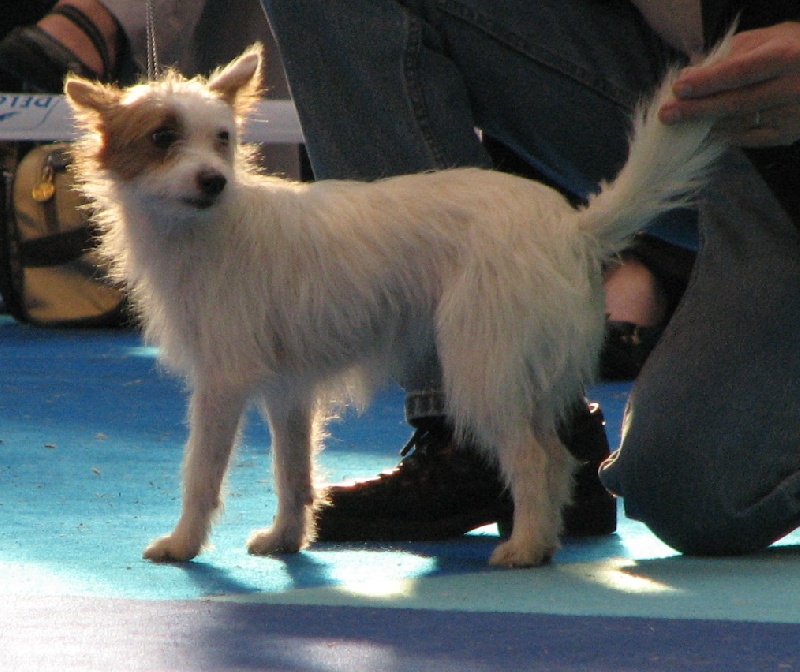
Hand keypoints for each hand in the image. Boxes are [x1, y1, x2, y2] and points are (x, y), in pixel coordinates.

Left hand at [659, 22, 799, 146]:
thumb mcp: (765, 39)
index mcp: (784, 57)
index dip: (706, 82)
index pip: (738, 73)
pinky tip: (705, 132)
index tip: (678, 88)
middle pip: (735, 103)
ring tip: (680, 124)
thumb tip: (689, 73)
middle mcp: (792, 87)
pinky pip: (750, 139)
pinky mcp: (789, 133)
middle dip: (696, 110)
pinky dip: (725, 136)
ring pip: (739, 124)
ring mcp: (792, 114)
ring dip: (706, 125)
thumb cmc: (790, 50)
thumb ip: (728, 54)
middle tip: (667, 114)